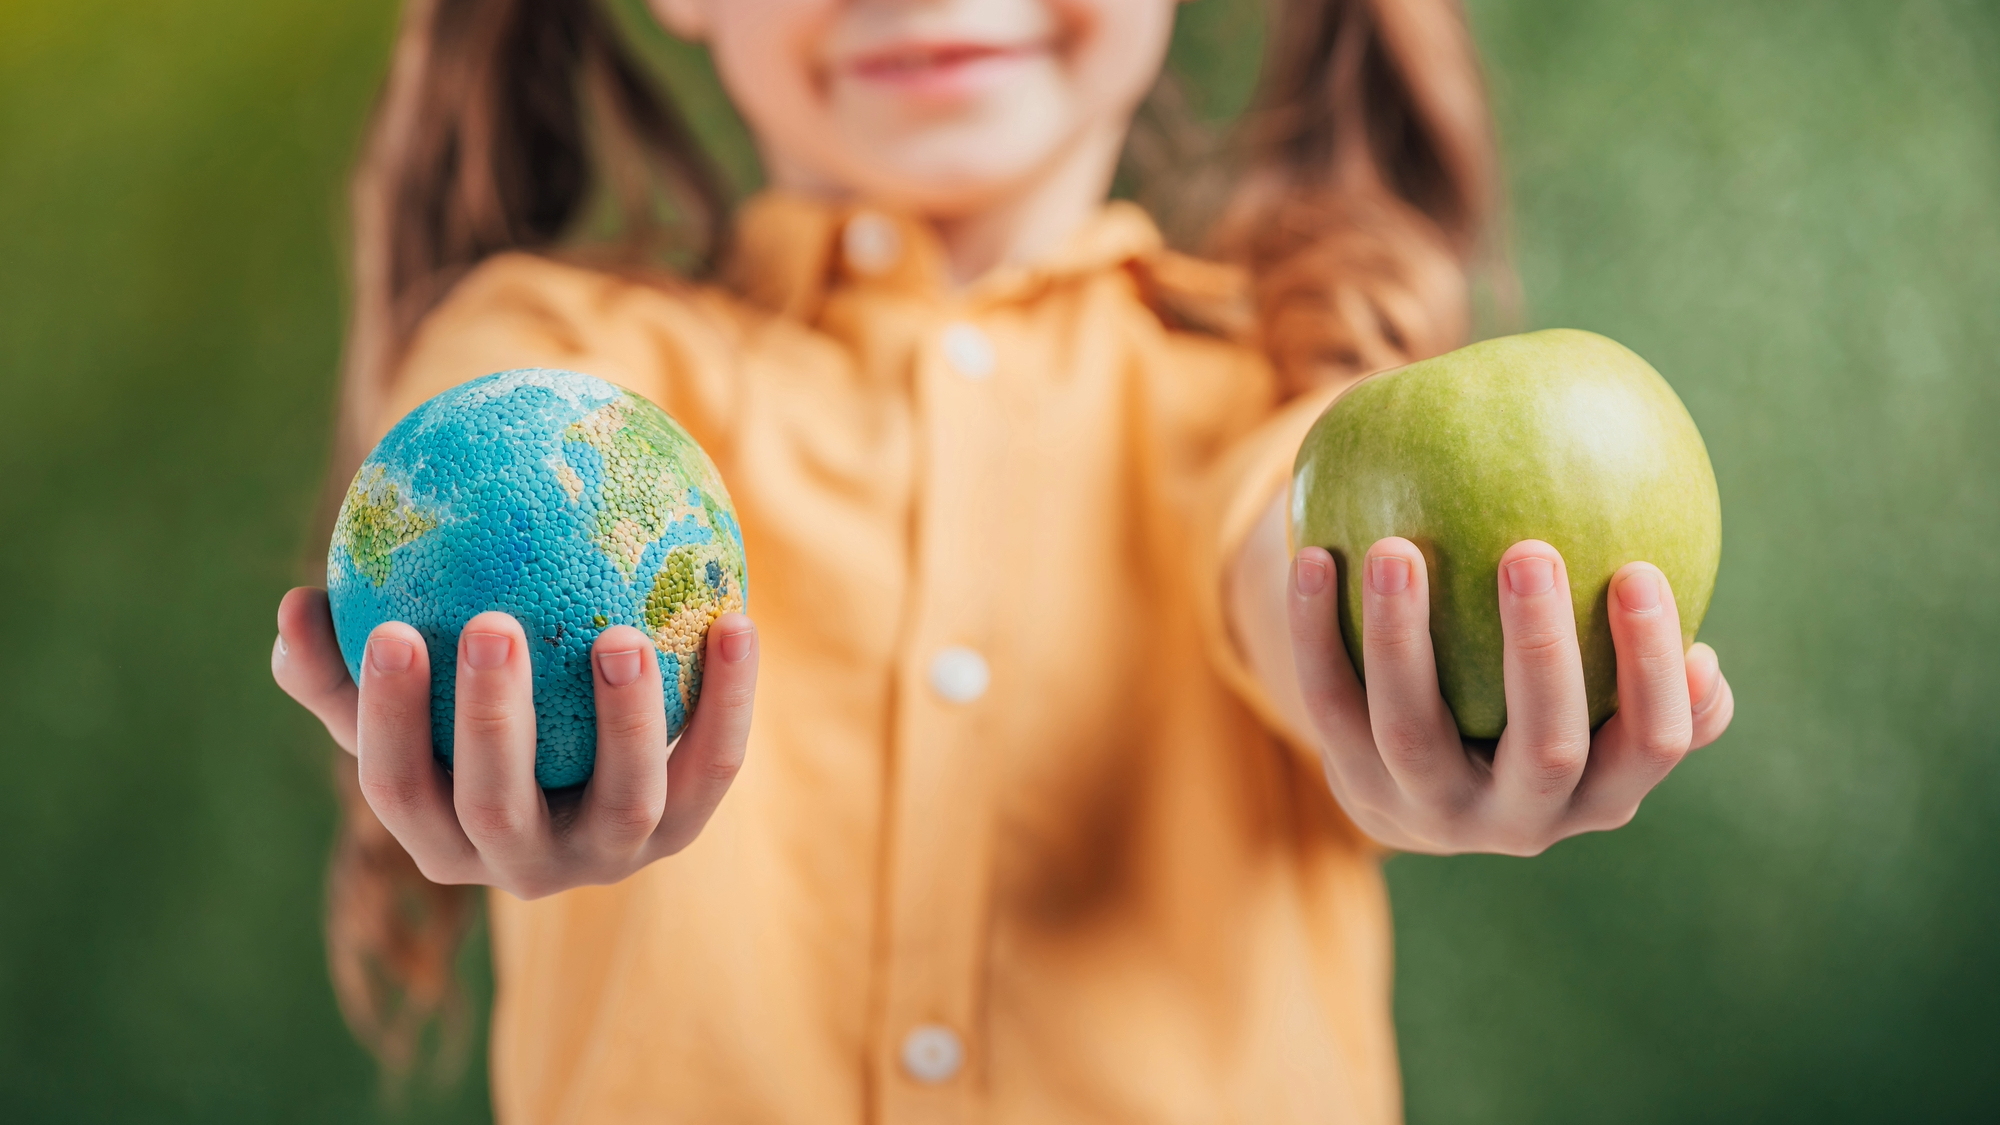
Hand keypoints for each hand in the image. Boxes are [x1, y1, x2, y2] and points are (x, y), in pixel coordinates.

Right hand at [271, 587, 758, 897]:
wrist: (585, 768)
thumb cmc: (464, 718)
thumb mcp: (401, 697)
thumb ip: (344, 663)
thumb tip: (292, 606)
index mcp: (437, 834)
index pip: (397, 786)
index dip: (387, 719)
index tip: (389, 629)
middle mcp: (520, 863)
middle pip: (497, 807)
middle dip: (489, 721)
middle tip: (491, 623)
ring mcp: (609, 854)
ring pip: (623, 802)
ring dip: (624, 720)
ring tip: (620, 636)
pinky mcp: (683, 831)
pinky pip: (711, 763)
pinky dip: (727, 699)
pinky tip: (735, 619)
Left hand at [1288, 539, 1732, 855]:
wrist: (1419, 791)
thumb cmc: (1536, 707)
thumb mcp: (1600, 699)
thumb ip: (1636, 648)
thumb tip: (1669, 560)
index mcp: (1605, 795)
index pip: (1652, 743)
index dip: (1653, 670)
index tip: (1639, 570)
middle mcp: (1524, 819)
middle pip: (1546, 746)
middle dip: (1543, 650)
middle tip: (1531, 551)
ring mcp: (1434, 812)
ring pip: (1414, 729)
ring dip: (1402, 636)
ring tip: (1395, 549)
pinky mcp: (1358, 789)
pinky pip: (1330, 703)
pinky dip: (1316, 631)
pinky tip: (1315, 558)